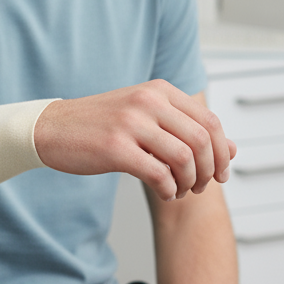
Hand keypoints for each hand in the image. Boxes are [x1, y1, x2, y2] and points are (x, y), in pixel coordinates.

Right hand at [33, 81, 235, 199]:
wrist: (50, 128)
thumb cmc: (98, 125)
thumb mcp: (145, 117)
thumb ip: (186, 129)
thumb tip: (233, 149)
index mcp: (158, 90)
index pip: (209, 121)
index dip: (222, 152)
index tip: (220, 172)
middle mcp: (147, 101)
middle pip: (201, 140)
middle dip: (209, 170)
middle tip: (201, 186)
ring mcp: (130, 123)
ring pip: (184, 158)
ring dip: (189, 182)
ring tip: (180, 190)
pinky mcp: (115, 148)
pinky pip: (159, 174)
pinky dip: (169, 189)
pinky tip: (164, 192)